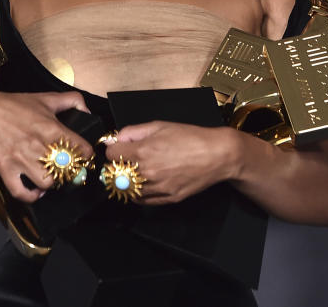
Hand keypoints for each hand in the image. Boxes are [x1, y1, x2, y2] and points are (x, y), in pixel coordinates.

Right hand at [0, 89, 92, 202]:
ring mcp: (20, 159)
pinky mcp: (5, 169)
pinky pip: (21, 192)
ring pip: (47, 183)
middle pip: (65, 170)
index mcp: (50, 127)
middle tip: (69, 169)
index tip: (84, 156)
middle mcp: (37, 145)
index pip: (80, 148)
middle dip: (71, 171)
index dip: (86, 154)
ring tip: (52, 177)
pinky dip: (31, 196)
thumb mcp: (46, 97)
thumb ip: (72, 100)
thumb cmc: (15, 105)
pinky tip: (37, 190)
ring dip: (52, 183)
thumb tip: (88, 111)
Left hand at [104, 122, 238, 204]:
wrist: (217, 155)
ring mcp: (157, 187)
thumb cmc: (190, 137)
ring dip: (127, 182)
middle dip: (118, 166)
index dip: (113, 149)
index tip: (119, 148)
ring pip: (127, 190)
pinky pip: (142, 201)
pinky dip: (137, 194)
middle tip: (125, 161)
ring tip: (135, 173)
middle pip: (115, 174)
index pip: (110, 154)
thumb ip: (133, 131)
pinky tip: (143, 184)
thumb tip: (115, 138)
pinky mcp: (167, 198)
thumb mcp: (159, 125)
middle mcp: (147, 171)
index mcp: (143, 150)